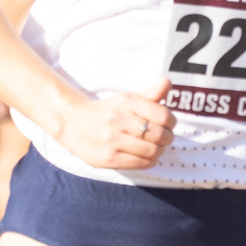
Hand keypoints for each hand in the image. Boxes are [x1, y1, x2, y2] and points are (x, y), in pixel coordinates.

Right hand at [50, 78, 177, 171]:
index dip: (171, 123)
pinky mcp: (108, 158)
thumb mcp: (126, 99)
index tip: (169, 125)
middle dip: (168, 138)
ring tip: (157, 148)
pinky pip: (139, 163)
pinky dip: (149, 161)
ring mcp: (112, 140)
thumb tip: (168, 82)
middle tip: (165, 139)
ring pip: (151, 151)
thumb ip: (150, 94)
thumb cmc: (107, 111)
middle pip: (159, 135)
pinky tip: (147, 156)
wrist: (73, 123)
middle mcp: (119, 120)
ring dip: (159, 151)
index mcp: (127, 102)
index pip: (162, 115)